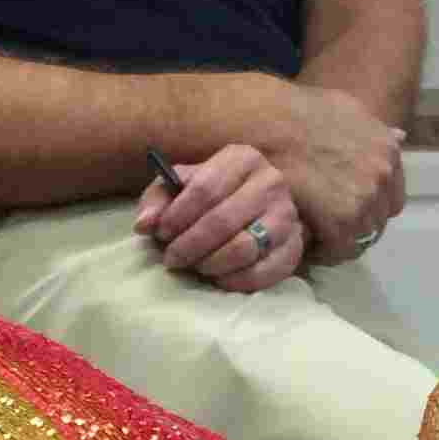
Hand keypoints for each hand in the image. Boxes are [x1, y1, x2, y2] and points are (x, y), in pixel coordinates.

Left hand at [134, 145, 304, 294]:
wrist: (257, 209)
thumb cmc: (211, 196)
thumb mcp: (180, 188)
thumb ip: (158, 199)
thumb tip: (144, 224)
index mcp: (242, 158)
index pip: (205, 188)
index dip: (177, 216)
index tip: (161, 234)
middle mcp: (271, 182)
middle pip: (223, 220)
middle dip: (189, 245)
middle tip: (172, 259)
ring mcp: (287, 215)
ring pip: (244, 248)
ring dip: (211, 264)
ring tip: (196, 266)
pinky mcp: (294, 247)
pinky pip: (263, 272)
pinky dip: (234, 281)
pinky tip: (218, 278)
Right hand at [269, 84, 406, 260]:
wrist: (270, 123)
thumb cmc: (298, 111)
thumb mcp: (348, 109)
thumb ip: (374, 130)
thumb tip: (400, 136)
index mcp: (387, 149)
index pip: (391, 198)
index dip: (368, 210)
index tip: (346, 213)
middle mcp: (382, 173)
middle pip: (378, 221)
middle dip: (355, 228)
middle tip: (328, 230)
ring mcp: (364, 197)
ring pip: (360, 238)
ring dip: (340, 242)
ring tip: (316, 240)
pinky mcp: (341, 218)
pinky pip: (339, 250)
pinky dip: (325, 253)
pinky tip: (308, 246)